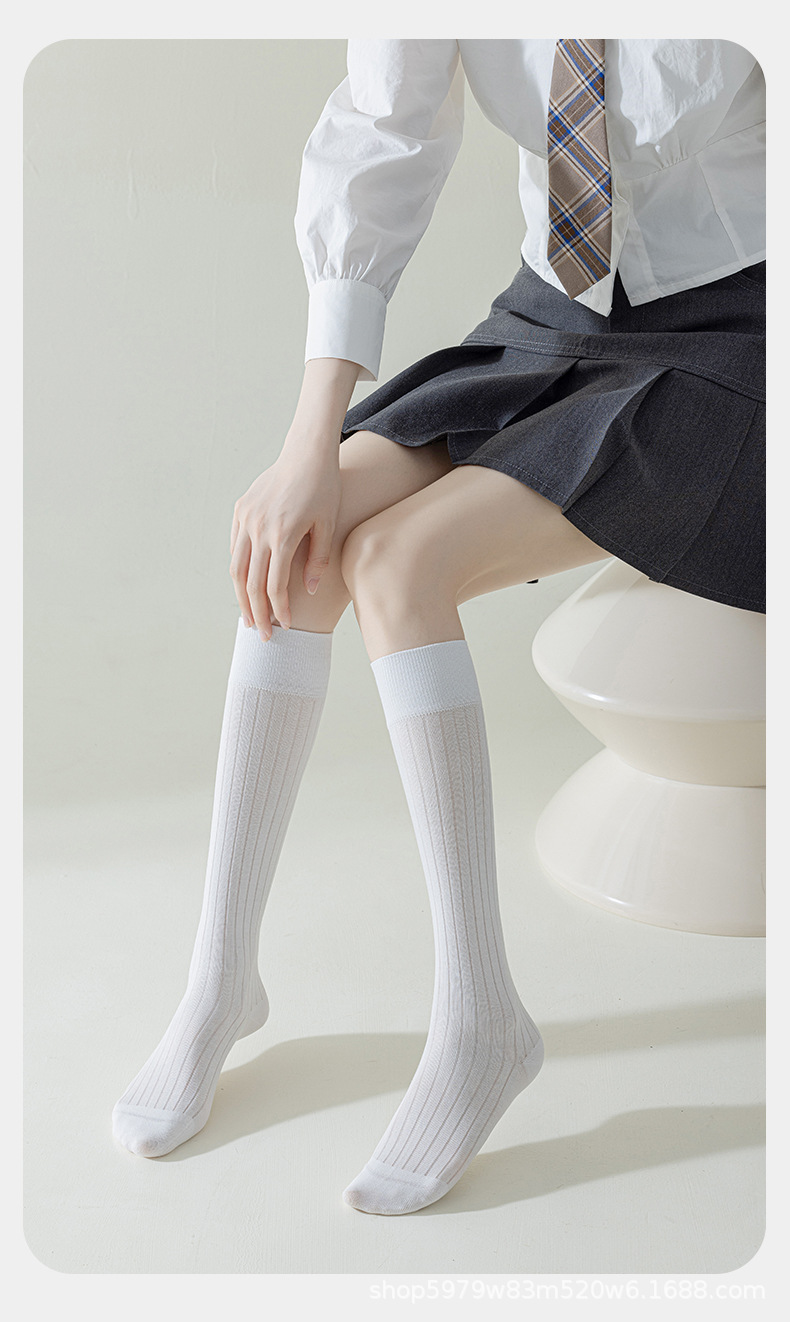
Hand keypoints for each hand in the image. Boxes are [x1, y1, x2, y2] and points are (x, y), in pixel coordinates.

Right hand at [230, 443, 341, 638]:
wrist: (306, 454)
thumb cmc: (324, 489)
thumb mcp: (327, 525)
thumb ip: (317, 560)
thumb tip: (307, 591)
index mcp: (283, 534)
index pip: (274, 585)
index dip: (279, 609)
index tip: (285, 626)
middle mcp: (259, 527)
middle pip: (251, 582)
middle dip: (257, 612)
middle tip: (262, 635)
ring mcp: (246, 518)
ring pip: (236, 567)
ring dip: (241, 595)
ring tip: (248, 617)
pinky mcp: (241, 509)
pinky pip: (235, 546)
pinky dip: (239, 569)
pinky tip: (245, 585)